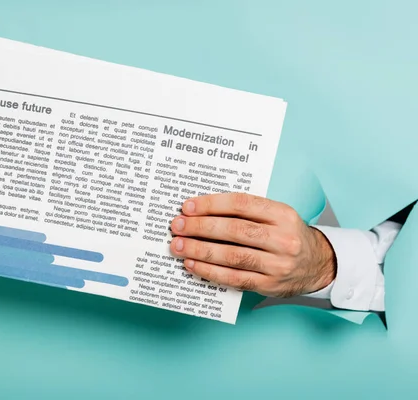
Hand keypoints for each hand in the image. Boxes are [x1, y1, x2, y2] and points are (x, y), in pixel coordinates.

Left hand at [169, 193, 335, 297]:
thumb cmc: (286, 235)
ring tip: (178, 246)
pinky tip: (192, 264)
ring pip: (232, 256)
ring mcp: (278, 264)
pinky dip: (210, 271)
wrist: (317, 264)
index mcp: (283, 214)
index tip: (187, 206)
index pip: (242, 204)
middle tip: (177, 226)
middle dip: (200, 227)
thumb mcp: (275, 216)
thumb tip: (200, 212)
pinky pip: (234, 278)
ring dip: (200, 250)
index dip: (212, 204)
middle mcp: (283, 239)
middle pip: (234, 230)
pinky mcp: (269, 285)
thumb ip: (245, 212)